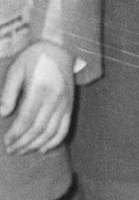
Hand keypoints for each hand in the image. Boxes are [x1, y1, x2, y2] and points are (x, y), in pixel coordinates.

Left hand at [1, 39, 73, 153]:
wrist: (60, 48)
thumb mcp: (16, 70)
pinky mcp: (69, 107)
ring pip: (51, 132)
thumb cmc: (34, 58)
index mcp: (40, 89)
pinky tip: (43, 149)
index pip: (27, 118)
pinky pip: (64, 129)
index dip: (16, 133)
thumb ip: (9, 93)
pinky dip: (54, 141)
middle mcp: (54, 99)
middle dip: (24, 142)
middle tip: (11, 150)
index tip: (7, 142)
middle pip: (38, 129)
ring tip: (23, 150)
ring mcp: (64, 104)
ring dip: (36, 145)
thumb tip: (2, 114)